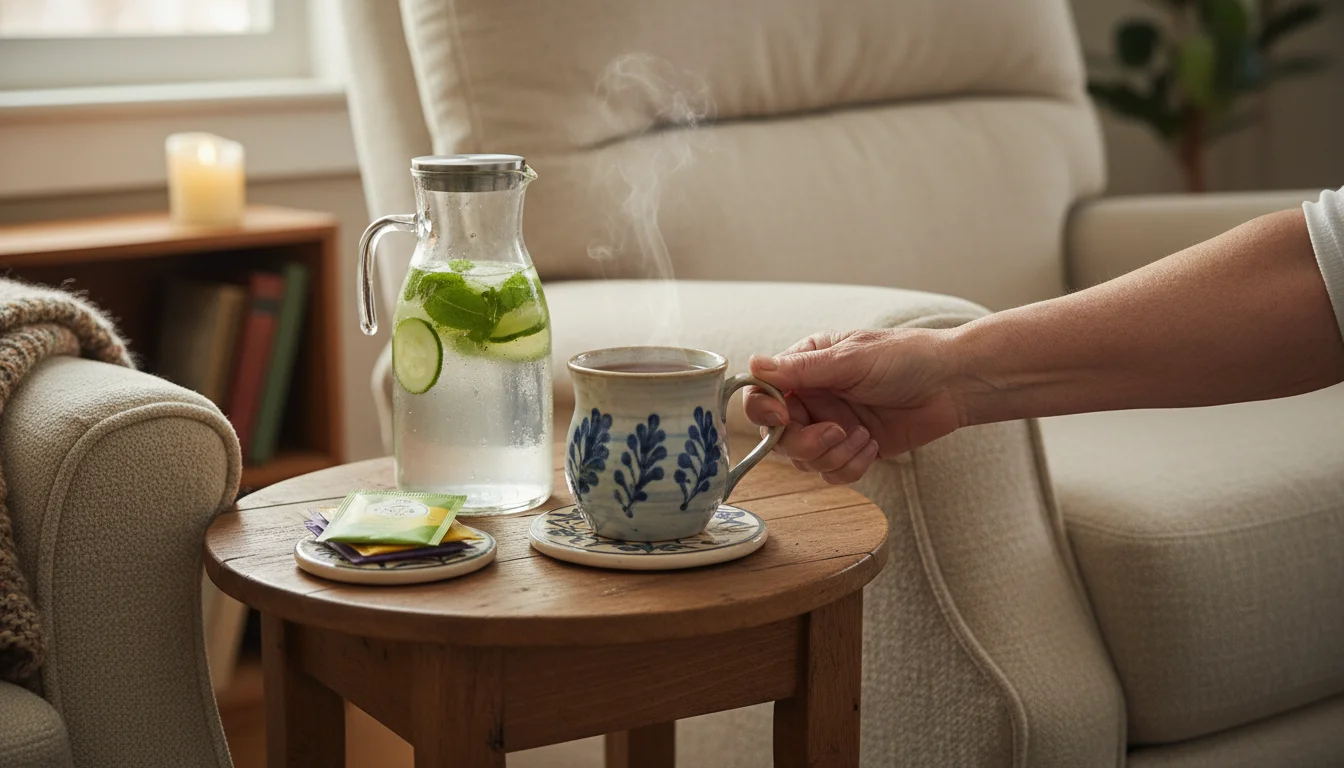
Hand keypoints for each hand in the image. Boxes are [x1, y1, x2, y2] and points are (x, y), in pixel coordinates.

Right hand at [744, 329, 963, 483]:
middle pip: (777, 437)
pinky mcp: (851, 450)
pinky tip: (873, 446)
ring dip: (833, 454)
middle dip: (804, 442)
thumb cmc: (906, 358)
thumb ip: (804, 369)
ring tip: (863, 435)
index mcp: (805, 367)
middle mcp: (811, 399)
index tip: (781, 418)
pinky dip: (851, 466)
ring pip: (803, 461)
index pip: (762, 393)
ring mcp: (829, 427)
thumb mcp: (852, 358)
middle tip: (835, 433)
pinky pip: (832, 473)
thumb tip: (754, 364)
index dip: (764, 411)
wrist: (953, 385)